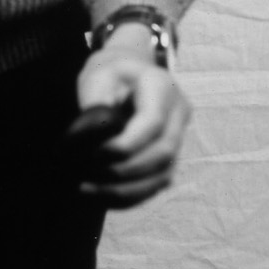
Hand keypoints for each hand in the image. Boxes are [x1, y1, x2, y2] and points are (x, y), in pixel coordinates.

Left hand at [67, 28, 192, 207]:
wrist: (130, 72)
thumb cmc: (109, 74)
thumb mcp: (97, 78)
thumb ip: (97, 108)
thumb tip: (91, 144)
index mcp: (161, 86)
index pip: (153, 122)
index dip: (128, 144)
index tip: (95, 155)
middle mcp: (178, 112)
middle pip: (164, 152)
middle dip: (126, 171)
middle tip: (88, 179)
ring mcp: (180, 135)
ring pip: (164, 173)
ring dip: (128, 190)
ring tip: (89, 191)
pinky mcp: (171, 155)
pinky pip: (158, 182)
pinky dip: (132, 195)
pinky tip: (103, 197)